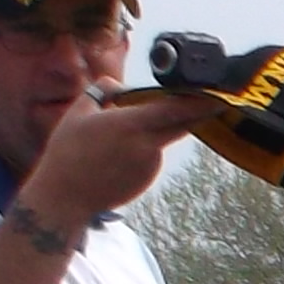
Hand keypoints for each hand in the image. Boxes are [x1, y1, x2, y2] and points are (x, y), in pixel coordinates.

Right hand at [18, 86, 213, 229]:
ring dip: (152, 133)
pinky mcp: (147, 179)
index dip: (200, 102)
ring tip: (113, 140)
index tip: (217, 94)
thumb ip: (101, 91)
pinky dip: (141, 151)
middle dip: (198, 112)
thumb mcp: (78, 112)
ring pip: (161, 140)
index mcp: (131, 124)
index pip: (175, 109)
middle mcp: (147, 145)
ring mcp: (150, 165)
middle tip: (211, 101)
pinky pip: (150, 157)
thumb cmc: (67, 153)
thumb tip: (118, 86)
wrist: (66, 197)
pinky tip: (114, 157)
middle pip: (182, 124)